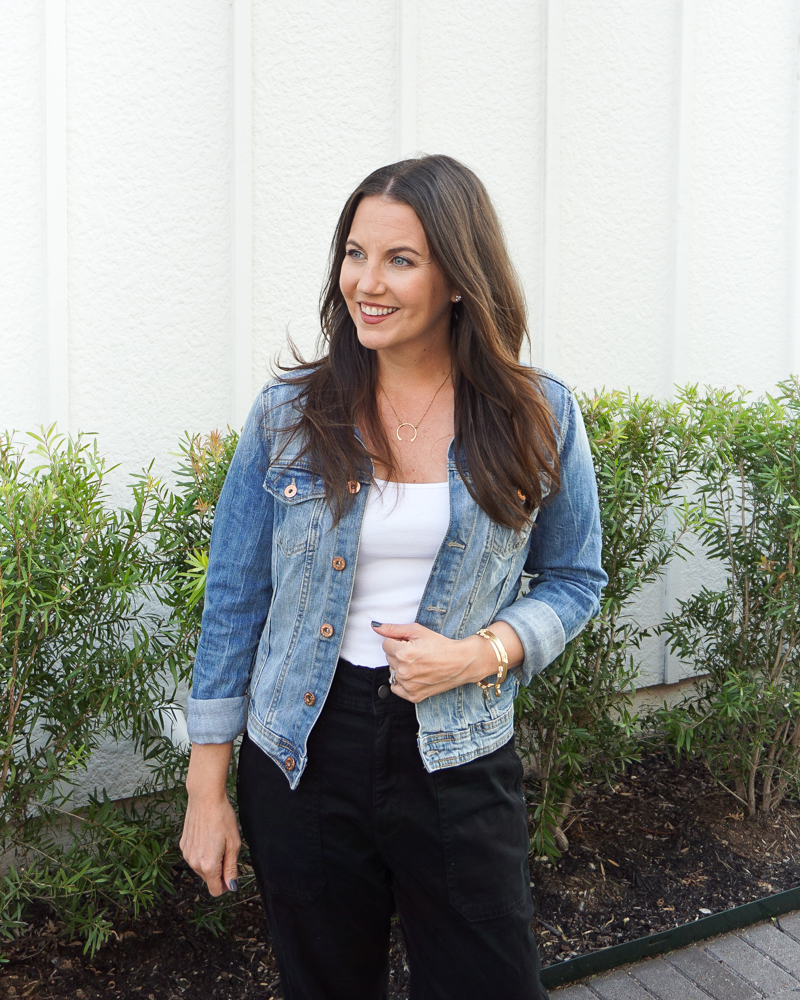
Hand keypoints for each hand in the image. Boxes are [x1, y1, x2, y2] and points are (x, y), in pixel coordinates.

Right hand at [180, 743, 240, 896]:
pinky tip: (207, 836)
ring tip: (217, 841)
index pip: (215, 890)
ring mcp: (186, 854)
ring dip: (210, 861)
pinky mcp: (183, 845)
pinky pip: (194, 857)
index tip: (231, 875)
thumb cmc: (222, 818)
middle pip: (209, 879)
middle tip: (227, 850)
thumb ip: (231, 868)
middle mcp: (194, 863)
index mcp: (208, 865)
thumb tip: (231, 886)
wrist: (205, 798)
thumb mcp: (234, 844)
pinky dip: (202, 852)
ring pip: (201, 868)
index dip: (225, 886)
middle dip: (219, 871)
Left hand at [371, 621, 510, 702]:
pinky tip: (415, 675)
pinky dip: (402, 682)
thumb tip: (375, 627)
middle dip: (399, 653)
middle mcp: (404, 672)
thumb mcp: (417, 631)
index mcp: (403, 654)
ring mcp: (408, 686)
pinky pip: (396, 688)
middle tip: (417, 653)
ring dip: (401, 667)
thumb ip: (393, 629)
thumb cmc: (440, 645)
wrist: (460, 663)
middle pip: (389, 658)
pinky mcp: (413, 696)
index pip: (386, 644)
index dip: (398, 641)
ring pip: (392, 672)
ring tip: (418, 664)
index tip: (411, 643)